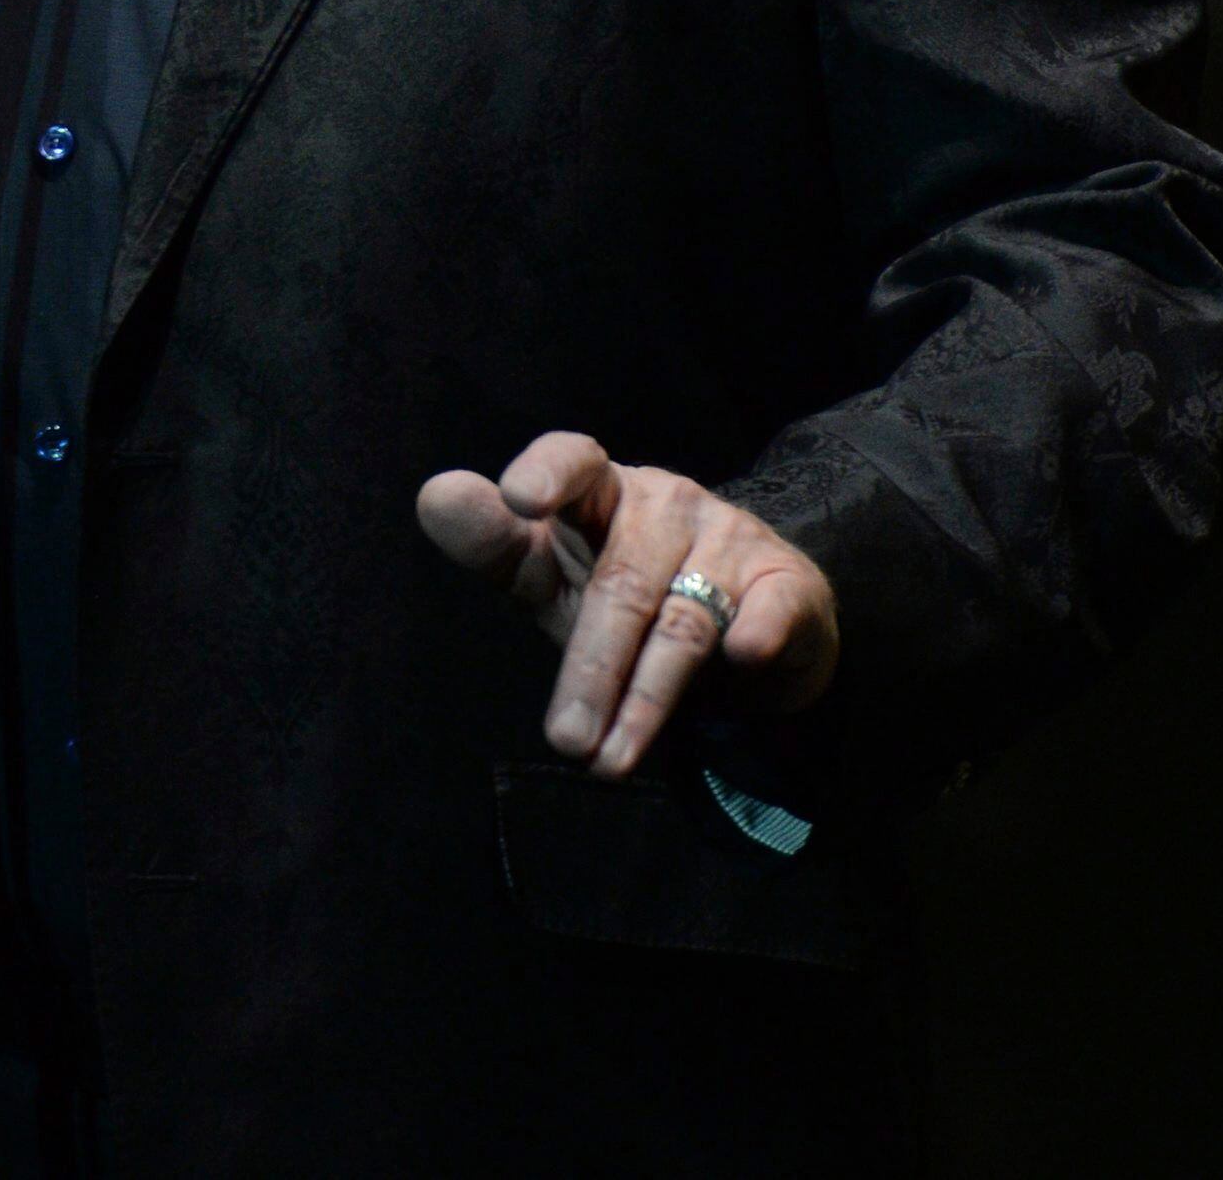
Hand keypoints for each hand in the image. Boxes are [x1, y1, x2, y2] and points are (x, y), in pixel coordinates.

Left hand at [417, 430, 840, 776]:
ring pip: (683, 622)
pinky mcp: (787, 583)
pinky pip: (772, 608)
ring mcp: (730, 539)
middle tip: (564, 739)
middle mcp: (667, 504)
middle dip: (591, 668)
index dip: (549, 473)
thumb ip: (495, 546)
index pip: (575, 461)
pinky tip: (743, 658)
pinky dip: (757, 633)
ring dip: (646, 699)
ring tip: (608, 762)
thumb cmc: (625, 596)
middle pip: (622, 582)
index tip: (519, 501)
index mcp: (601, 490)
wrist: (741, 629)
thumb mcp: (555, 576)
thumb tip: (435, 495)